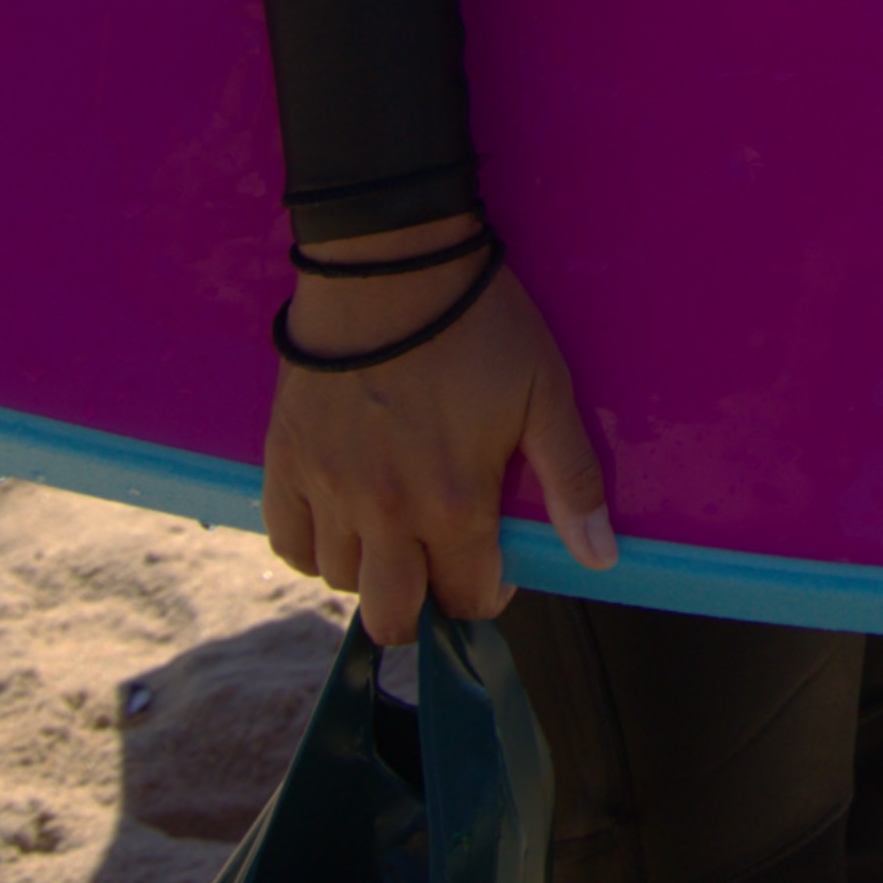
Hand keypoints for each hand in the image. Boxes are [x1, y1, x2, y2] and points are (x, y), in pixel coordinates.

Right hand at [262, 233, 619, 643]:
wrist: (390, 266)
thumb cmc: (479, 326)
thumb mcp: (545, 394)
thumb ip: (573, 481)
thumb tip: (599, 559)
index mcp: (454, 505)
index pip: (466, 600)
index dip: (484, 594)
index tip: (490, 569)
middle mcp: (384, 514)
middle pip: (392, 615)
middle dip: (420, 608)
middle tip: (435, 568)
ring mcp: (327, 491)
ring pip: (338, 580)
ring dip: (368, 572)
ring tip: (392, 534)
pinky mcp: (283, 462)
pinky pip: (285, 542)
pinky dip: (310, 546)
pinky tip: (338, 522)